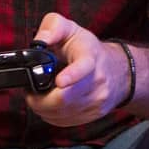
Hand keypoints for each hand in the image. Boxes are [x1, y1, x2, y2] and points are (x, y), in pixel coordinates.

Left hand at [25, 12, 126, 127]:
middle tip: (30, 90)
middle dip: (39, 98)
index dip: (72, 75)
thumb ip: (53, 26)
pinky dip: (50, 115)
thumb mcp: (71, 29)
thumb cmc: (88, 50)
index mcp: (90, 58)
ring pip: (60, 113)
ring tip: (40, 95)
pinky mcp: (94, 115)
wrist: (118, 71)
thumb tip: (40, 41)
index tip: (60, 81)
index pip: (84, 67)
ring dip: (42, 107)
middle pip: (63, 99)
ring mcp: (97, 101)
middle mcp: (98, 82)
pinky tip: (50, 104)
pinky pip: (63, 121)